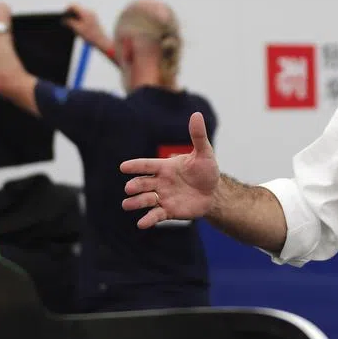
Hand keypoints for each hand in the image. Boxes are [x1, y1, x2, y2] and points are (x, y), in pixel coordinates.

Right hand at [63, 3, 107, 47]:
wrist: (102, 41)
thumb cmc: (91, 36)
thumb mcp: (77, 29)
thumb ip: (69, 22)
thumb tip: (64, 20)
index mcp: (85, 12)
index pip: (73, 5)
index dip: (67, 9)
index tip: (64, 16)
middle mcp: (90, 11)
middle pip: (77, 9)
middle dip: (71, 15)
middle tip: (67, 23)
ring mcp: (93, 15)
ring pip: (80, 13)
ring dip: (76, 18)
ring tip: (74, 27)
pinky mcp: (94, 19)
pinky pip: (84, 16)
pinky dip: (80, 20)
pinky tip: (80, 28)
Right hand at [120, 112, 218, 228]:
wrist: (214, 193)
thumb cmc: (207, 171)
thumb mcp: (204, 153)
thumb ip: (197, 136)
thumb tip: (196, 114)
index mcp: (165, 167)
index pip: (147, 165)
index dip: (135, 166)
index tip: (122, 167)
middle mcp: (160, 182)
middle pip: (143, 183)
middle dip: (135, 185)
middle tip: (129, 188)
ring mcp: (163, 197)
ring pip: (145, 199)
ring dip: (136, 202)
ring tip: (126, 205)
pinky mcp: (168, 211)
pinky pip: (156, 215)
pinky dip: (148, 219)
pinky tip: (141, 224)